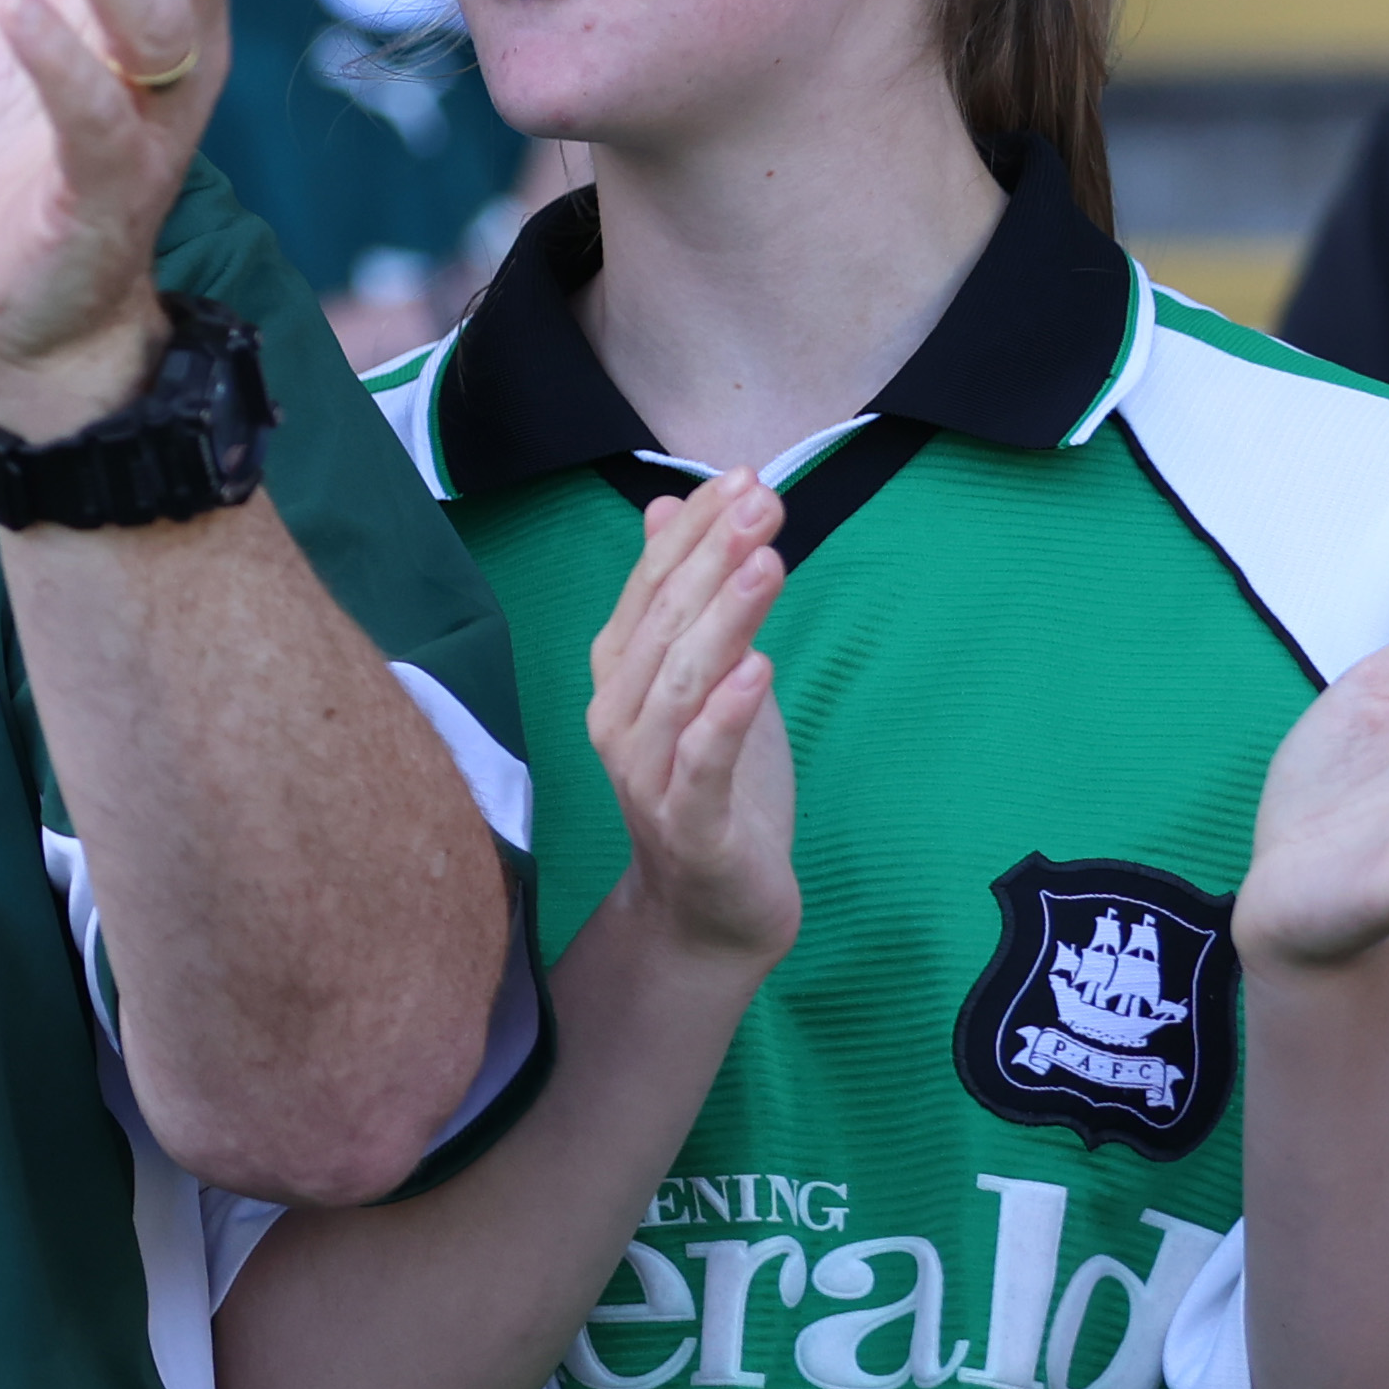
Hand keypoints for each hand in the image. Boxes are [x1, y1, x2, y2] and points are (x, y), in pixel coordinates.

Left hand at [0, 0, 275, 435]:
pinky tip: (15, 11)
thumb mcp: (21, 1)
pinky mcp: (97, 196)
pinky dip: (61, 62)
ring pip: (159, 22)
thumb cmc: (36, 147)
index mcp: (174, 5)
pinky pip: (96, 122)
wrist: (34, 305)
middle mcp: (182, 60)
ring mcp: (149, 128)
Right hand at [584, 472, 800, 967]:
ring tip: (767, 561)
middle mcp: (620, 718)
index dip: (692, 533)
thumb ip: (683, 599)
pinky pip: (702, 763)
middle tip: (764, 502)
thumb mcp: (704, 679)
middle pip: (664, 625)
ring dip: (724, 618)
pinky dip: (727, 715)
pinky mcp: (689, 826)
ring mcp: (647, 774)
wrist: (712, 910)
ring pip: (681, 683)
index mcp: (622, 678)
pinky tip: (759, 668)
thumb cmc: (712, 787)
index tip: (742, 478)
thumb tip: (665, 505)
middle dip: (714, 558)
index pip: (649, 587)